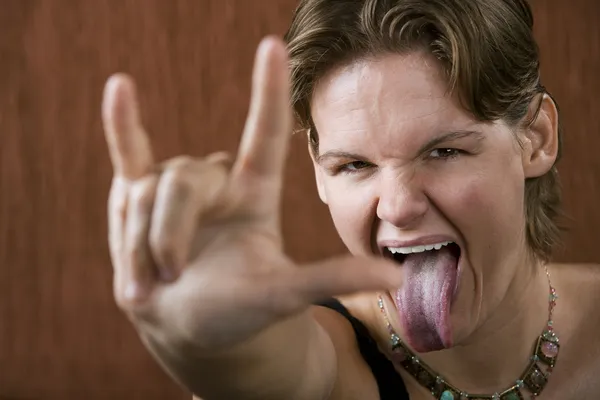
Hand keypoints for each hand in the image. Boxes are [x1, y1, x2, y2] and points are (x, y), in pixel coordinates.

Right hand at [103, 36, 402, 353]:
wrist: (190, 327)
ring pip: (146, 192)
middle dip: (169, 234)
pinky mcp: (137, 195)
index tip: (273, 46)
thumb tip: (398, 273)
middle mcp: (217, 181)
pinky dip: (121, 123)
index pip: (264, 133)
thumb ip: (333, 279)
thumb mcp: (284, 294)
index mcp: (255, 192)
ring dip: (140, 245)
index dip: (267, 92)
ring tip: (149, 288)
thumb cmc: (239, 312)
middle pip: (183, 181)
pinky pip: (128, 152)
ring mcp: (175, 186)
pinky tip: (119, 85)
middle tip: (170, 277)